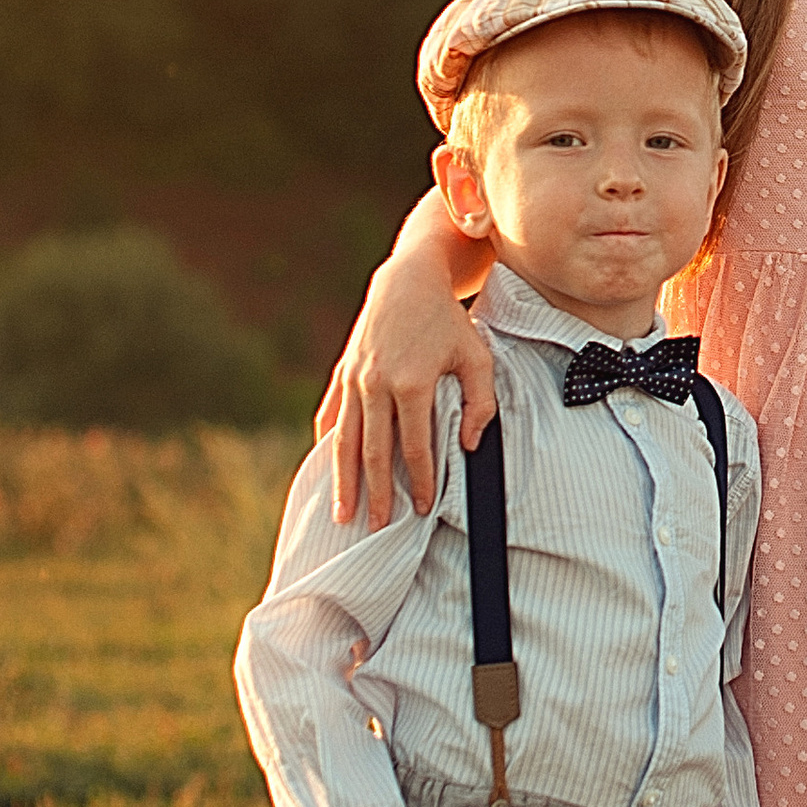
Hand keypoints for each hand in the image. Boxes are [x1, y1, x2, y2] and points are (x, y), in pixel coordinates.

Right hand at [320, 255, 498, 529]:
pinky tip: (326, 467)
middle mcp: (376, 384)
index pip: (414, 446)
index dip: (417, 480)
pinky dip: (328, 443)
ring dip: (343, 479)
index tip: (420, 507)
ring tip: (342, 512)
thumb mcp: (477, 357)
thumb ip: (480, 403)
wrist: (409, 279)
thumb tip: (469, 446)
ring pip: (344, 440)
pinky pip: (331, 414)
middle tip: (377, 526)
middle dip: (375, 494)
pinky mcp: (343, 371)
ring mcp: (355, 378)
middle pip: (373, 452)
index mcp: (411, 383)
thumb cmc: (449, 321)